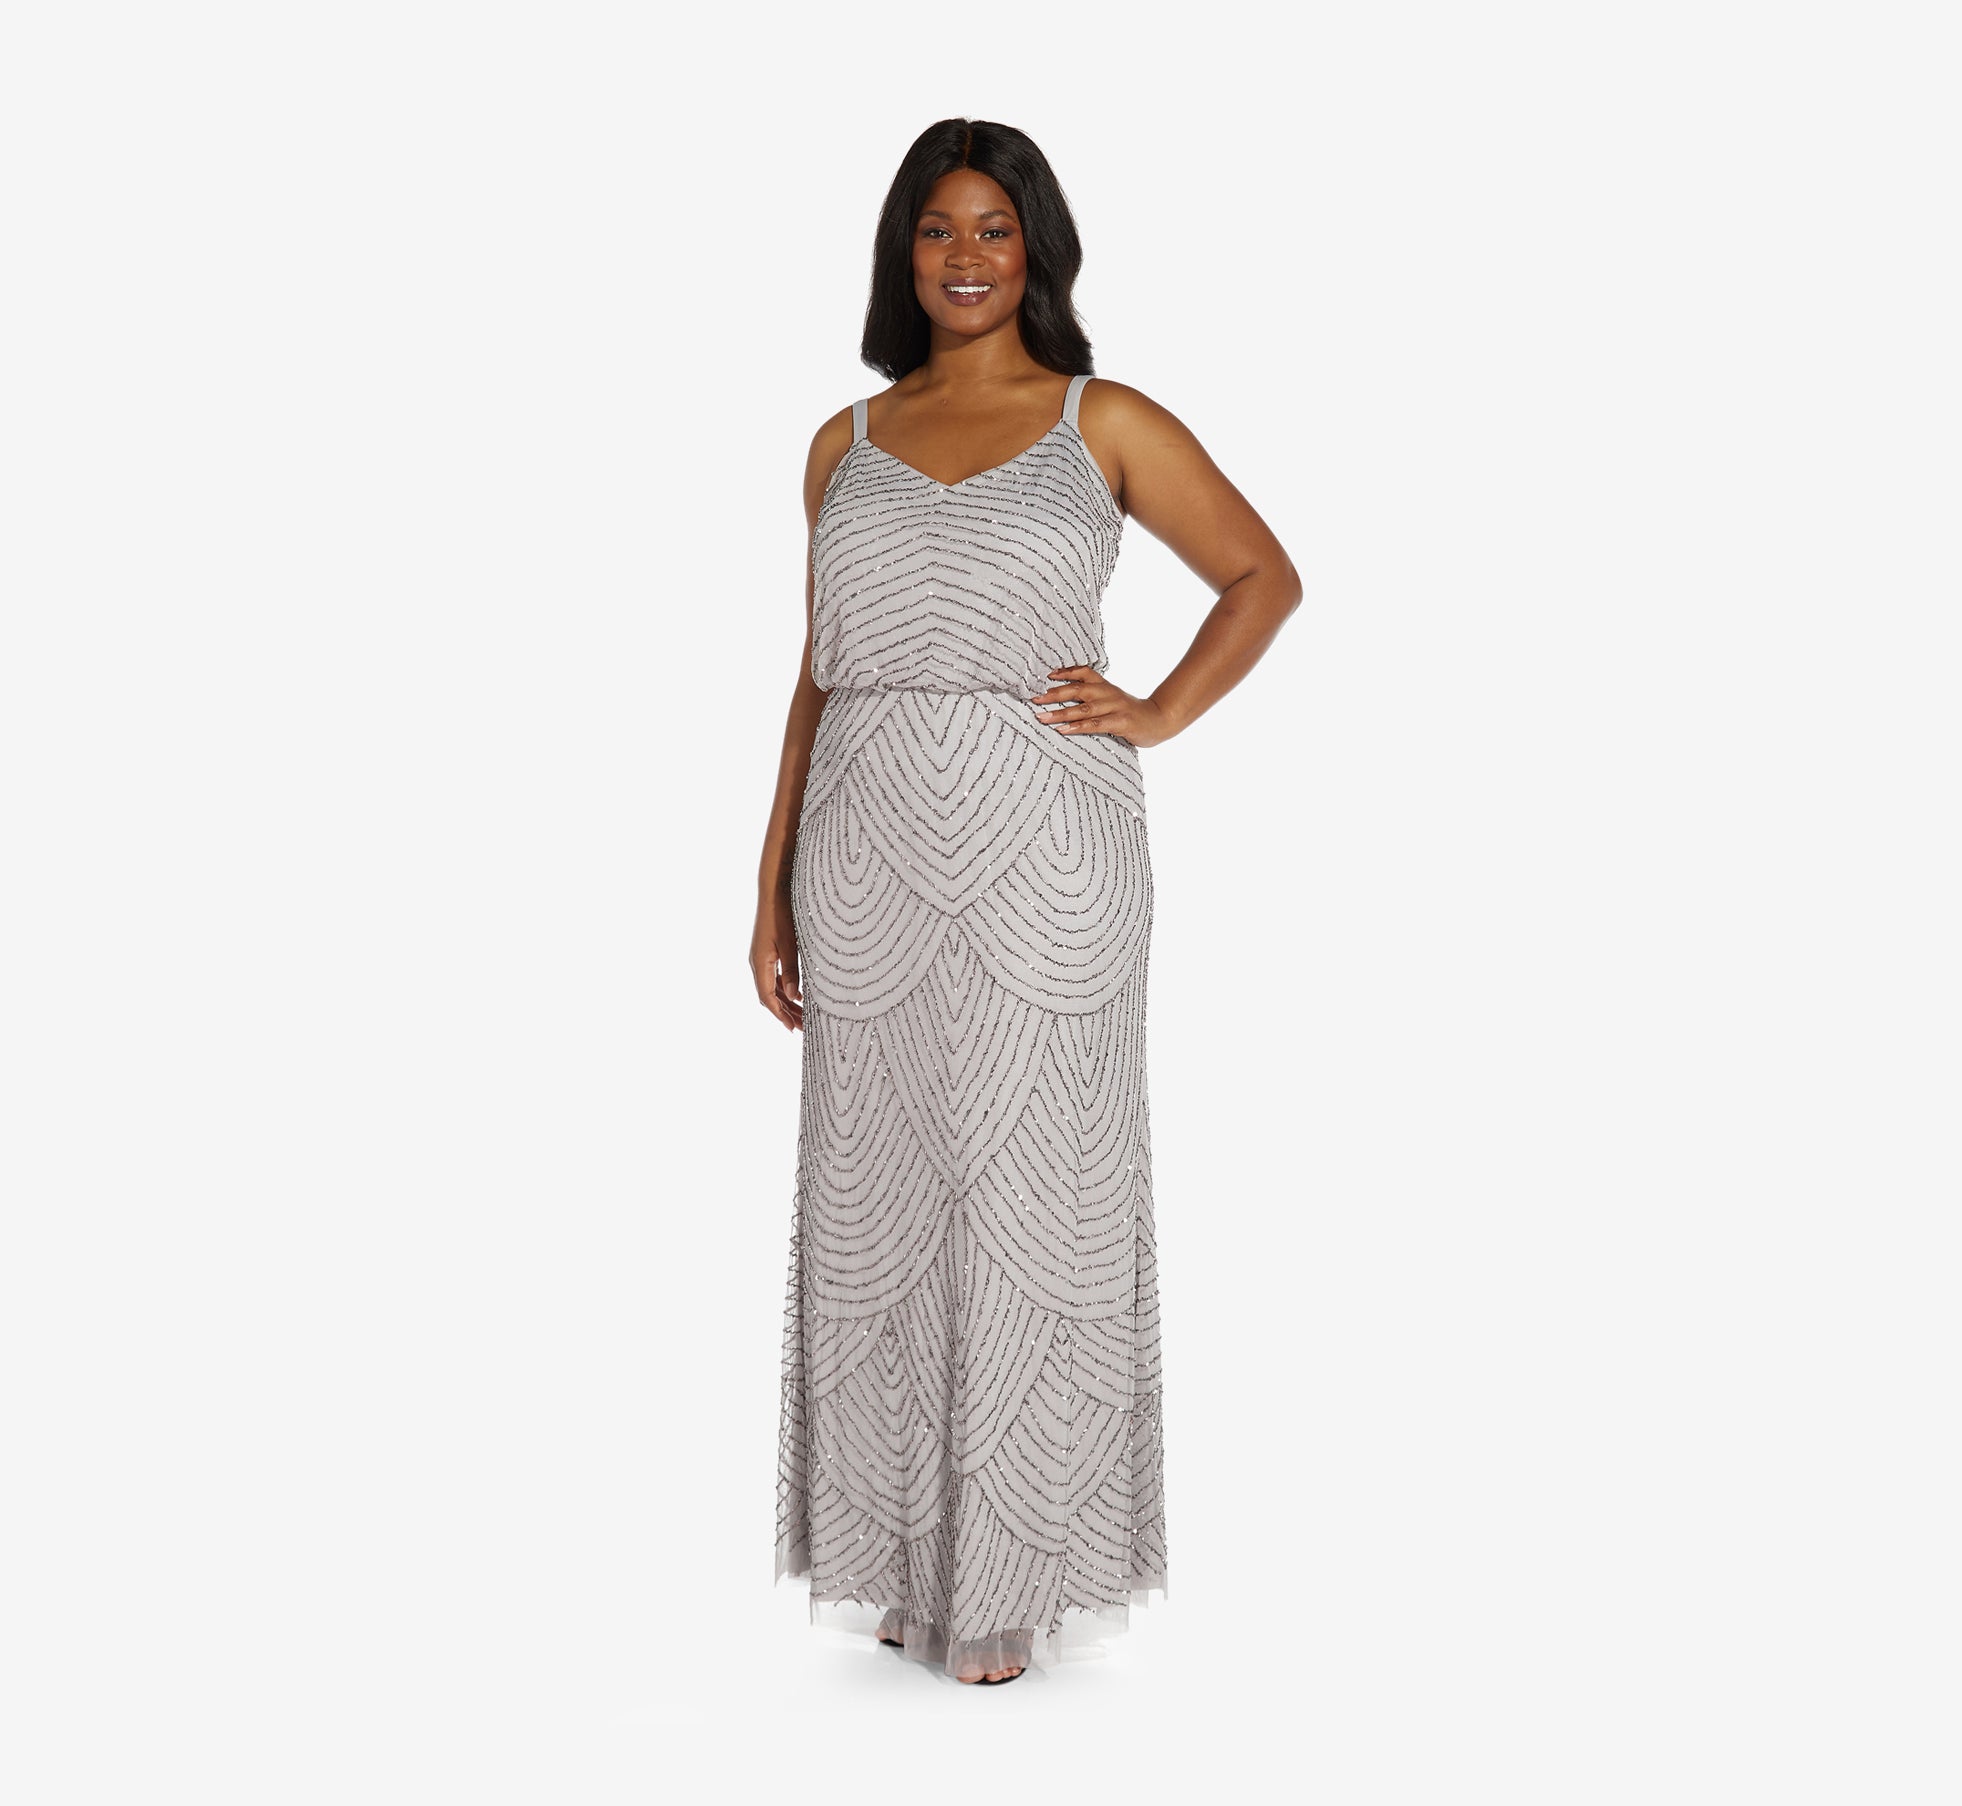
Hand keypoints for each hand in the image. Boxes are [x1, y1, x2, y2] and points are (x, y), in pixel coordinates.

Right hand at [750, 890, 803, 1030]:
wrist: (773, 890)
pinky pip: (772, 976)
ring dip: (785, 1002)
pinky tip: (797, 994)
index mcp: (760, 963)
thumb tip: (790, 997)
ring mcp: (760, 957)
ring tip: (801, 1015)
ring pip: (771, 987)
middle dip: (785, 1013)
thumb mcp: (790, 944)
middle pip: (769, 996)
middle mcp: (757, 963)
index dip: (779, 1015)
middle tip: (801, 1028)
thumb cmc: (782, 914)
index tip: (791, 1029)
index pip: (767, 997)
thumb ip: (791, 971)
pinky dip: (784, 988)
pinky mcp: (766, 951)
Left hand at [1028, 666, 1174, 747]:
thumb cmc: (1130, 713)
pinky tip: (1063, 730)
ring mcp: (1115, 707)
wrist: (1160, 720)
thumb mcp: (1112, 700)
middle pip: (1077, 689)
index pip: (1083, 672)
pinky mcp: (1121, 722)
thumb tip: (1064, 702)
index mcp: (1105, 685)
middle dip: (1053, 694)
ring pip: (1083, 708)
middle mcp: (1108, 693)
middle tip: (1034, 699)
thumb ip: (1092, 699)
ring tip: (1041, 717)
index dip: (1065, 672)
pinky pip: (1095, 724)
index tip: (1046, 676)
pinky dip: (1077, 727)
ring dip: (1060, 713)